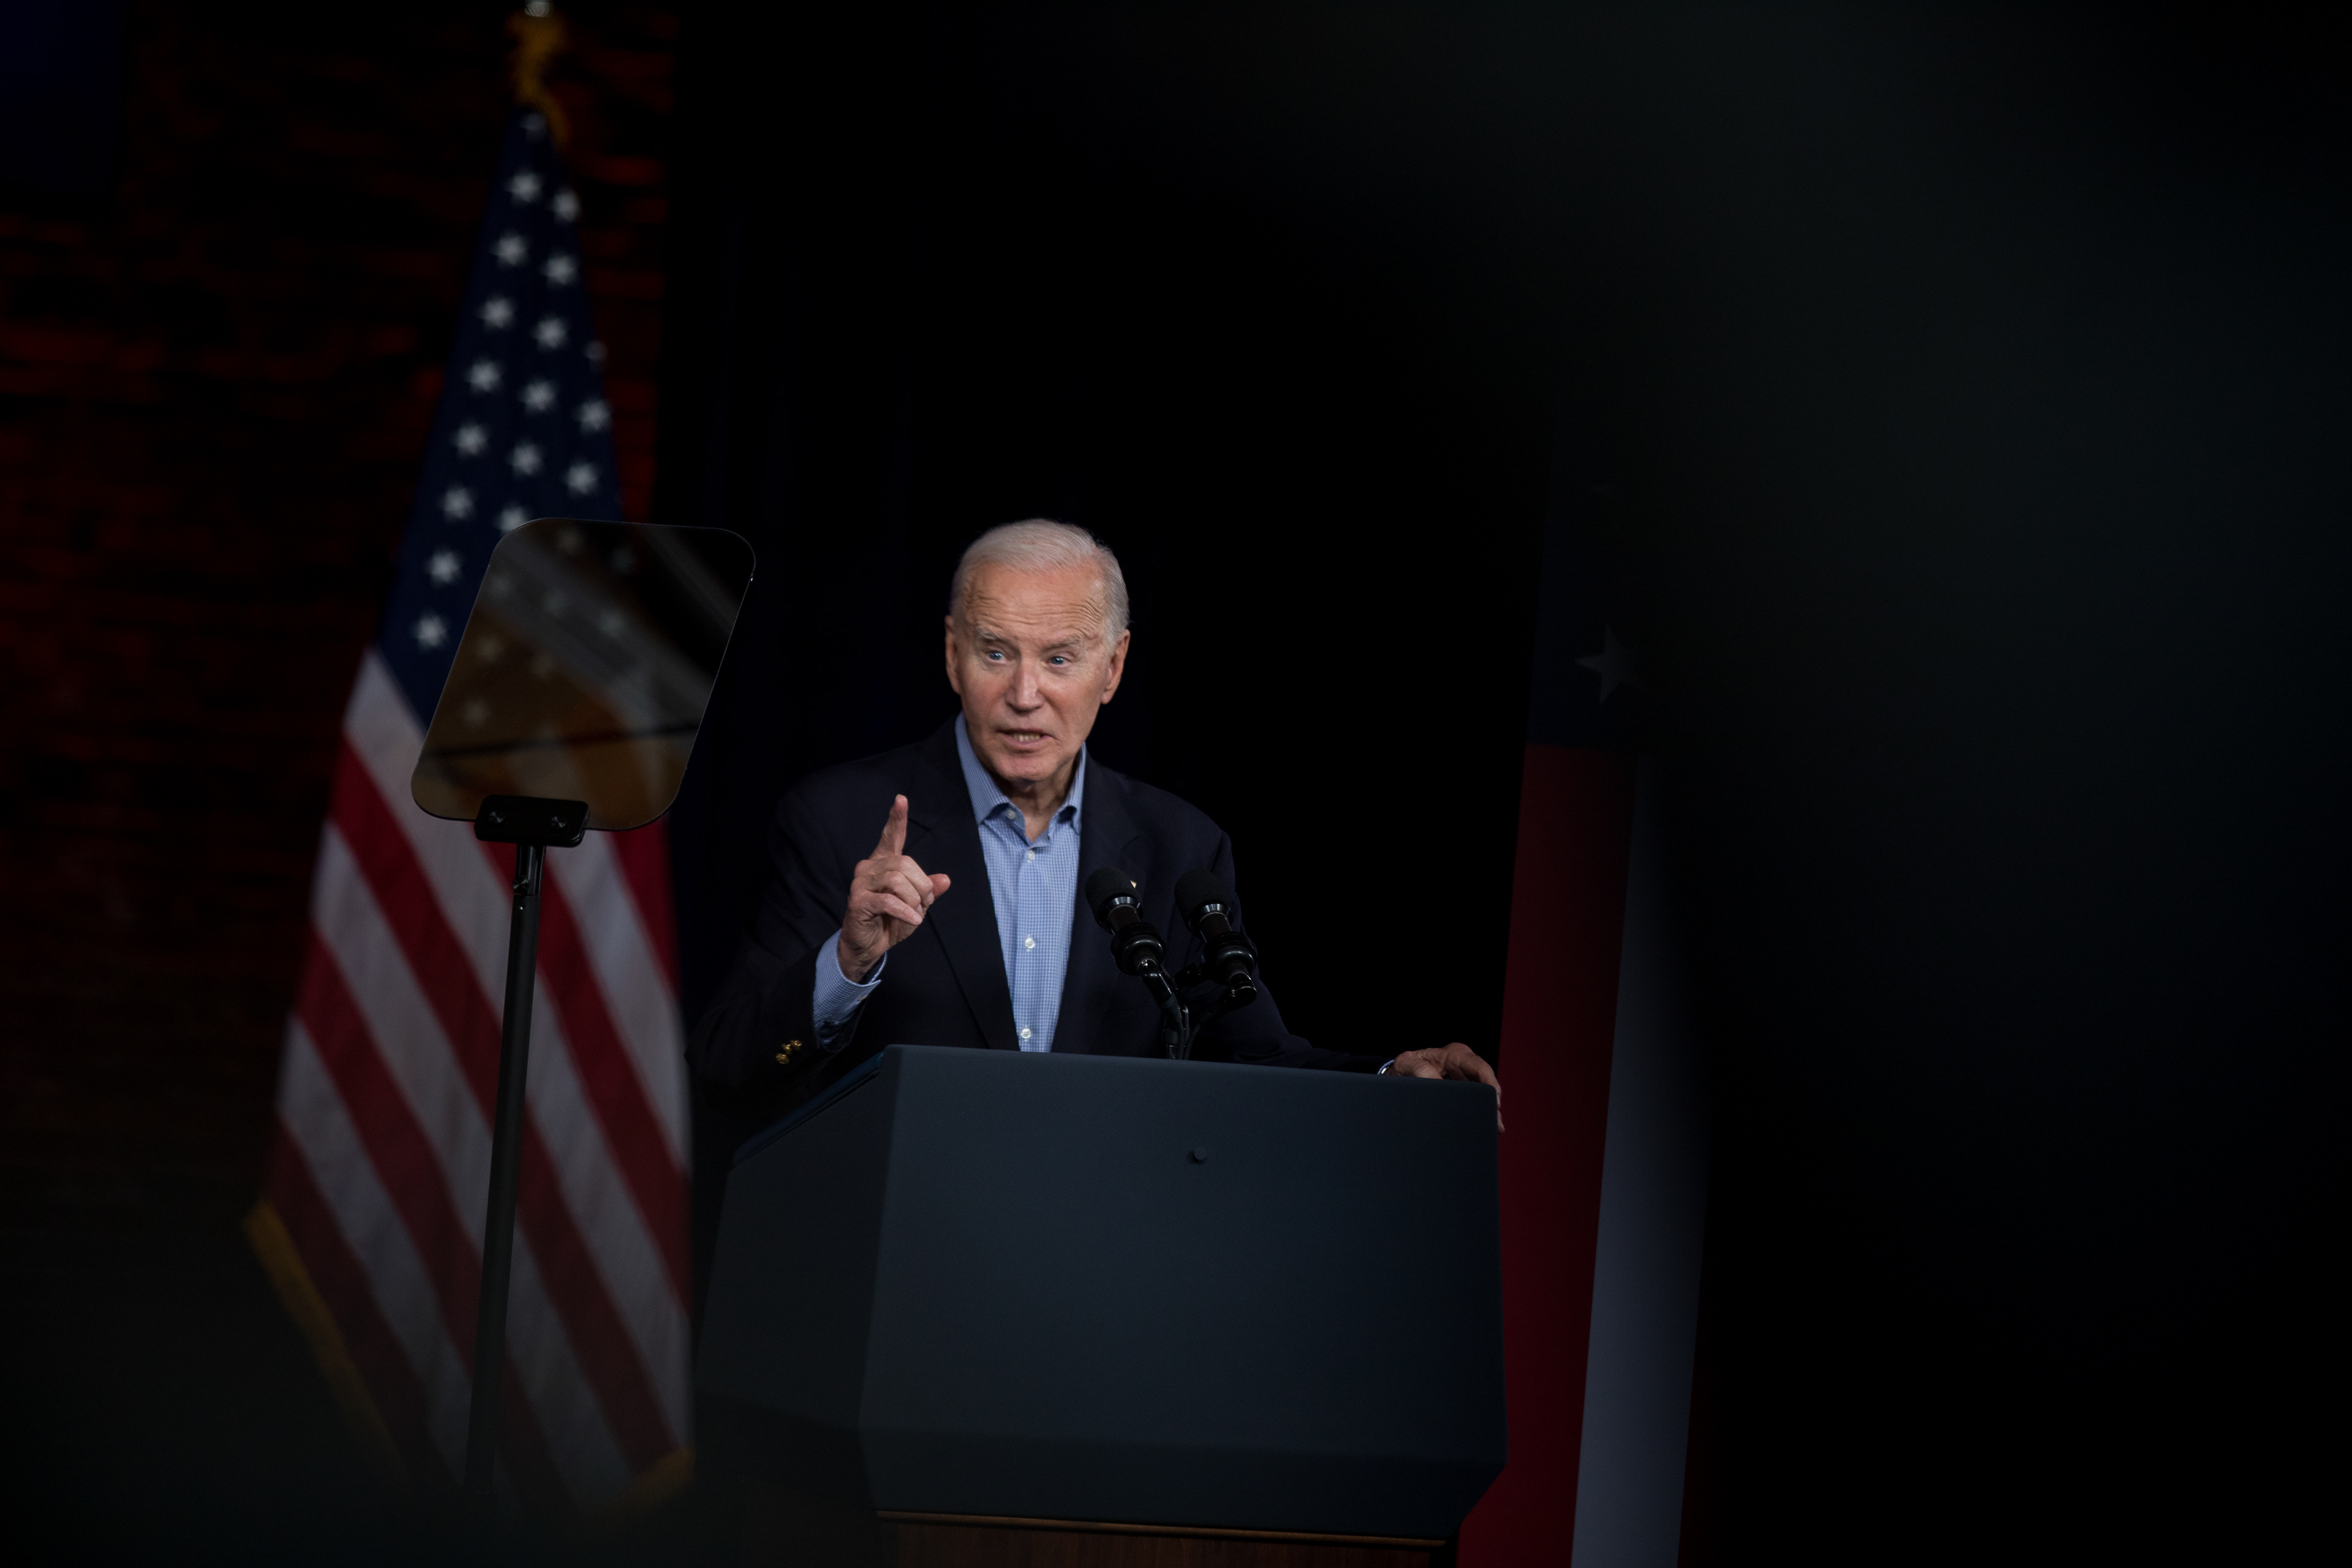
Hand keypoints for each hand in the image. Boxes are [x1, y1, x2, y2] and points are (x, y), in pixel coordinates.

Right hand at [839, 795, 950, 980]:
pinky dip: (906, 911)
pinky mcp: (858, 901)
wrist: (868, 946)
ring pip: (897, 879)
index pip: (890, 837)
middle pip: (905, 863)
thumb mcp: (916, 905)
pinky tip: (914, 920)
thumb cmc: (891, 922)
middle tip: (925, 904)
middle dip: (923, 885)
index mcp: (883, 863)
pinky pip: (888, 900)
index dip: (897, 819)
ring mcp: (861, 883)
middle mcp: (869, 867)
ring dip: (914, 899)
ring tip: (916, 913)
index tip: (901, 799)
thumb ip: (929, 890)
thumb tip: (945, 879)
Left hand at [1386, 1043, 1502, 1130]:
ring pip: (1483, 1098)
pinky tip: (1487, 1129)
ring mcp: (1465, 1083)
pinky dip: (1480, 1118)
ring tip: (1494, 1128)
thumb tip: (1435, 1081)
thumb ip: (1418, 1069)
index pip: (1479, 1067)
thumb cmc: (1405, 1067)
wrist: (1398, 1079)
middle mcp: (1464, 1068)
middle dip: (1492, 1103)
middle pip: (1485, 1085)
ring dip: (1488, 1113)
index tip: (1493, 1100)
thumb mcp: (1406, 1064)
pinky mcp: (1462, 1097)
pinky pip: (1475, 1107)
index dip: (1490, 1083)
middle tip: (1495, 1120)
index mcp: (1455, 1055)